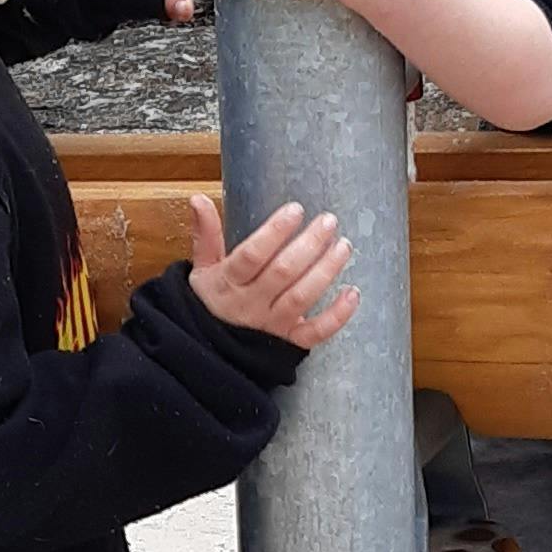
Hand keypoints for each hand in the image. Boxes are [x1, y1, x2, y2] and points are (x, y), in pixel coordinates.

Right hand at [187, 193, 357, 352]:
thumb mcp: (202, 268)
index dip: (274, 232)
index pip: (252, 255)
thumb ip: (206, 234)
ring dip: (326, 271)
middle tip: (329, 221)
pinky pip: (316, 332)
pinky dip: (337, 315)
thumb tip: (199, 199)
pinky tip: (352, 293)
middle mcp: (251, 303)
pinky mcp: (288, 341)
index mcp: (228, 282)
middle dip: (309, 245)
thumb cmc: (210, 302)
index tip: (295, 210)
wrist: (208, 352)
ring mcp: (271, 324)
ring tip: (343, 246)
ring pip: (302, 297)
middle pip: (283, 272)